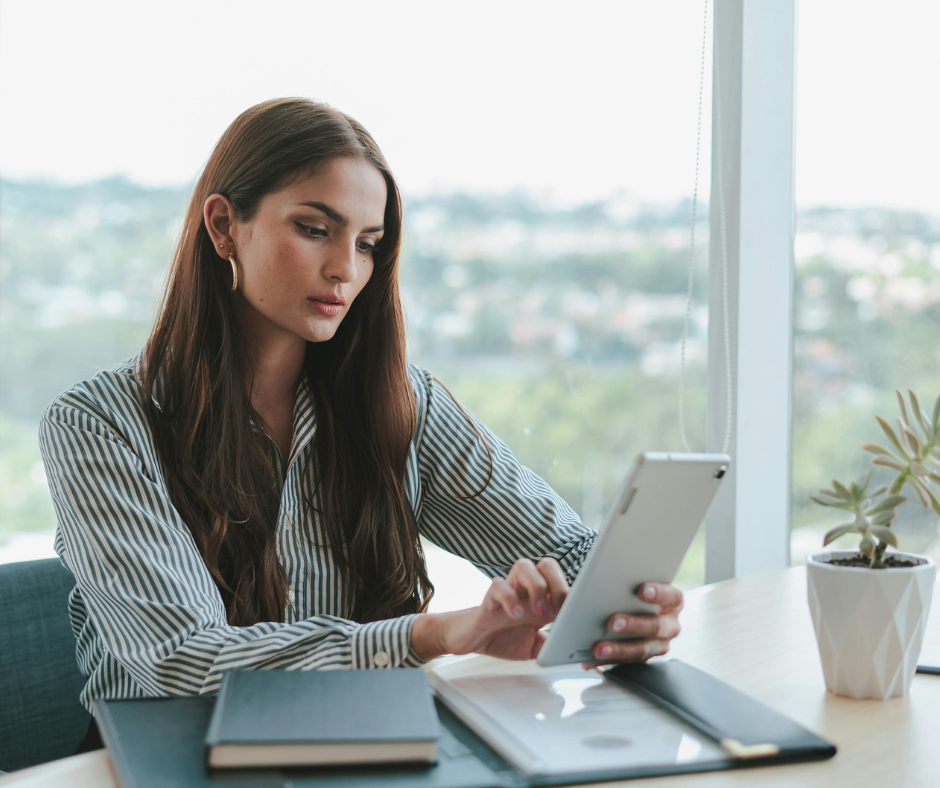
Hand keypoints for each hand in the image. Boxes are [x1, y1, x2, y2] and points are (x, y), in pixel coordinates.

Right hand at [410, 558, 569, 660]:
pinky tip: (515, 615)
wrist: (472, 639)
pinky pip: (498, 585)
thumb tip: (570, 649)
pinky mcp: (489, 599)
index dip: (572, 593)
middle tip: (556, 609)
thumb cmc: (503, 638)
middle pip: (547, 564)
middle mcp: (526, 590)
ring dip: (535, 586)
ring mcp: (508, 591)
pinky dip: (509, 598)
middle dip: (557, 583)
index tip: (574, 614)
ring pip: (524, 565)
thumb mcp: (534, 648)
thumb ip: (551, 646)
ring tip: (537, 612)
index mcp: (541, 599)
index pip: (562, 581)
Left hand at [585, 582, 683, 666]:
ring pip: (642, 650)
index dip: (659, 593)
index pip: (672, 596)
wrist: (634, 606)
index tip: (641, 591)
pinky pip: (626, 663)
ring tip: (599, 648)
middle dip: (633, 624)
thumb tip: (598, 578)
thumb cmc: (633, 590)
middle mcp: (670, 624)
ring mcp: (659, 644)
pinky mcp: (643, 658)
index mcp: (673, 601)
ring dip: (618, 649)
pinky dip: (606, 660)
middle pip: (656, 627)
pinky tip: (590, 658)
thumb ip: (625, 579)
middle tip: (612, 622)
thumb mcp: (635, 582)